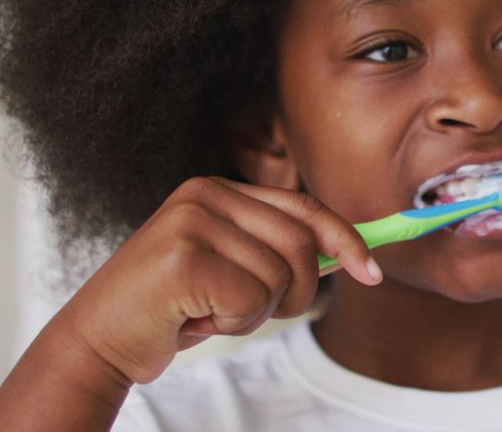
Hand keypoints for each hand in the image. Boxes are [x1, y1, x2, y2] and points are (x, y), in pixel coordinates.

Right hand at [56, 176, 380, 383]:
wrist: (100, 340)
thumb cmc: (174, 307)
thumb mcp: (233, 268)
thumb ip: (279, 251)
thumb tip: (350, 254)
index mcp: (220, 190)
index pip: (304, 207)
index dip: (345, 239)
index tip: (372, 272)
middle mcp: (205, 194)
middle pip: (302, 245)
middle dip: (294, 293)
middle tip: (250, 312)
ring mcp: (191, 221)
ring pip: (279, 277)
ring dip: (254, 313)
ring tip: (209, 311)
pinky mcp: (181, 257)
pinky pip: (251, 300)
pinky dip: (233, 323)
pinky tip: (194, 319)